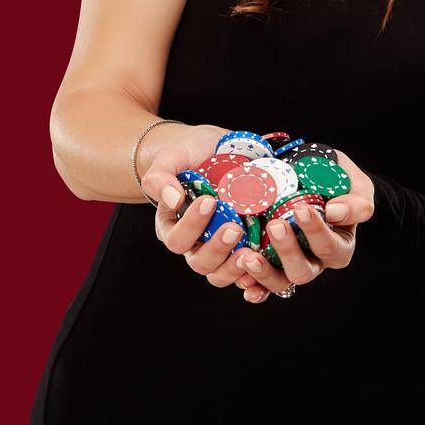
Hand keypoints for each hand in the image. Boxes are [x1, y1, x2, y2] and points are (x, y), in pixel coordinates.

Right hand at [139, 123, 256, 294]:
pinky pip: (245, 271)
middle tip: (234, 227)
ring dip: (235, 267)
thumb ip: (160, 178)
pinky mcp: (242, 246)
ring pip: (221, 274)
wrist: (214, 150)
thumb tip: (173, 199)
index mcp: (172, 227)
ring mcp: (219, 248)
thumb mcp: (170, 159)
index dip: (192, 225)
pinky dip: (254, 274)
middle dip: (217, 249)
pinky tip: (264, 263)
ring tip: (250, 251)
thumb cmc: (187, 155)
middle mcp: (195, 243)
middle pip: (200, 262)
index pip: (177, 238)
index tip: (209, 200)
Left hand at [232, 147, 375, 303]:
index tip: (302, 209)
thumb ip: (356, 200)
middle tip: (275, 225)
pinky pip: (261, 285)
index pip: (331, 246)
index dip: (317, 231)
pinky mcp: (269, 265)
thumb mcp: (353, 183)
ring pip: (281, 282)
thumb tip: (335, 212)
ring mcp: (289, 265)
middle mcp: (315, 261)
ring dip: (264, 272)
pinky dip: (252, 286)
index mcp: (339, 245)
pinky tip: (243, 281)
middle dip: (288, 251)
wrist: (305, 176)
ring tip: (249, 256)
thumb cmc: (332, 179)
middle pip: (304, 271)